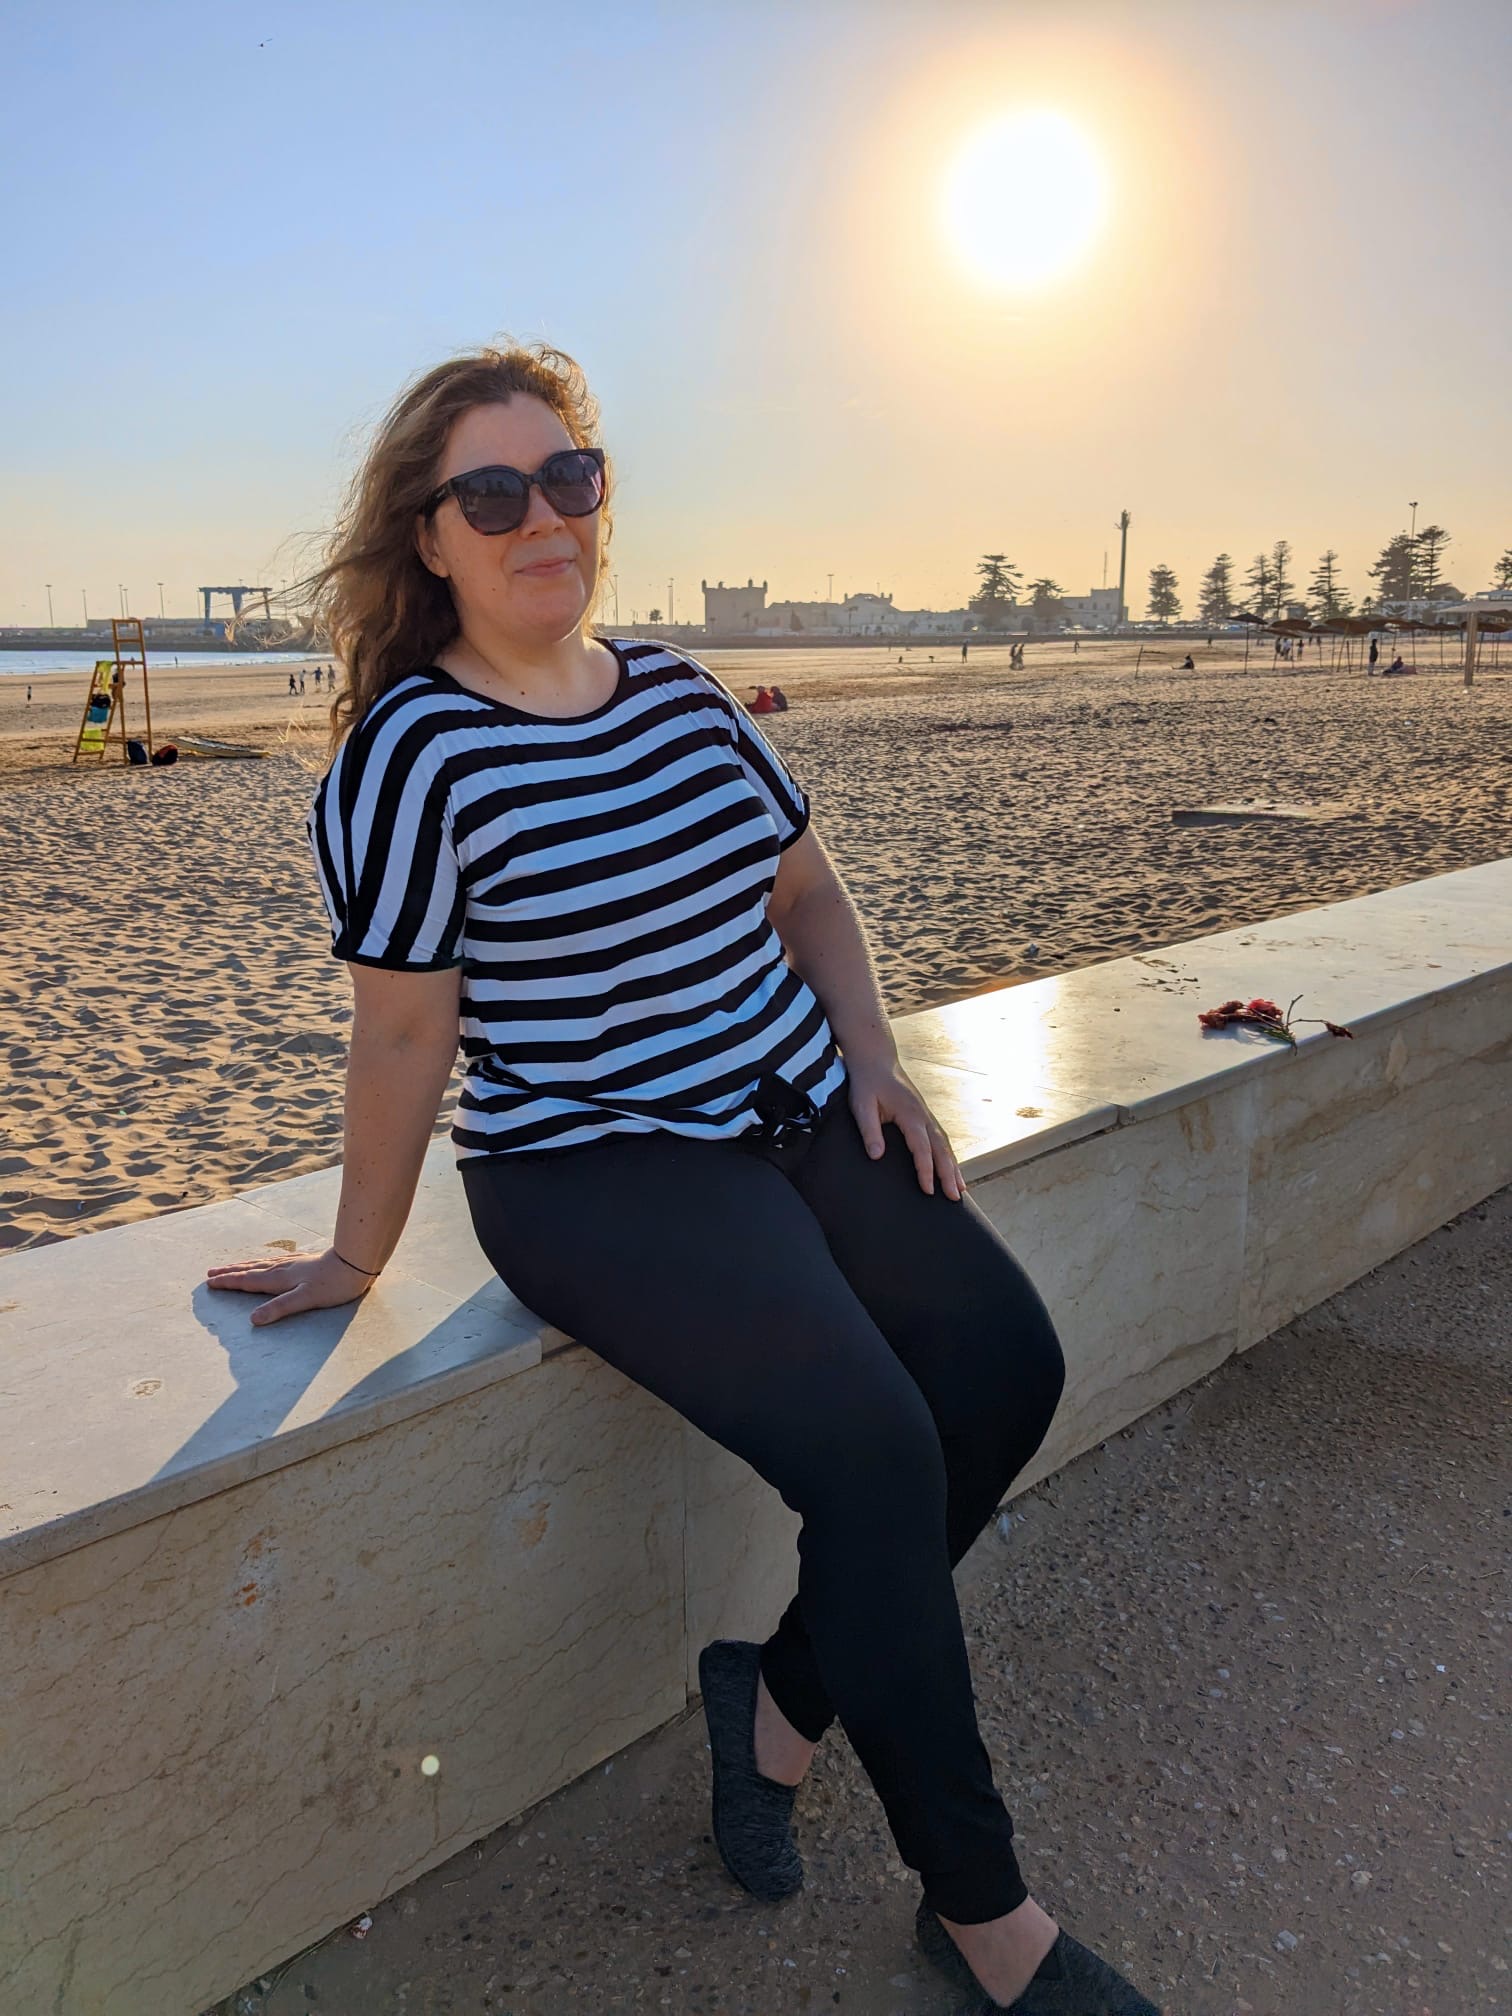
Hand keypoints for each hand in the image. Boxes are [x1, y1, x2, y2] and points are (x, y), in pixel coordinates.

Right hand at [205, 1246, 378, 1325]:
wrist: (354, 1263)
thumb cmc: (333, 1284)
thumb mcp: (305, 1300)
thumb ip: (279, 1308)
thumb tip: (253, 1319)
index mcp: (278, 1279)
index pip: (247, 1281)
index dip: (228, 1282)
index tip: (209, 1282)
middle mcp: (281, 1269)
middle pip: (249, 1271)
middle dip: (229, 1273)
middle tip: (210, 1274)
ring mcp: (291, 1263)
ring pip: (260, 1264)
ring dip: (242, 1266)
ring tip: (229, 1267)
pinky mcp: (302, 1261)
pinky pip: (273, 1261)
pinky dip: (261, 1262)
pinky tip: (265, 1262)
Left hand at [845, 1056, 963, 1199]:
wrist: (876, 1060)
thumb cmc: (867, 1083)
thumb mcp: (861, 1106)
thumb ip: (870, 1131)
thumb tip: (876, 1156)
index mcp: (910, 1114)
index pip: (921, 1147)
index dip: (925, 1170)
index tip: (928, 1190)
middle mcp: (924, 1115)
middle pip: (941, 1149)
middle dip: (949, 1174)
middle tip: (954, 1198)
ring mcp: (926, 1115)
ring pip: (945, 1145)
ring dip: (953, 1167)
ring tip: (960, 1190)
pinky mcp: (924, 1116)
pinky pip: (940, 1139)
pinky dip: (948, 1156)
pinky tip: (951, 1169)